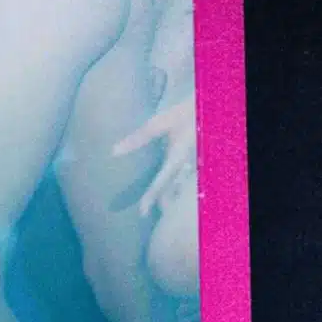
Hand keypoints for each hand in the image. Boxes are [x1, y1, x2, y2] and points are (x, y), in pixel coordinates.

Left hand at [112, 93, 195, 218]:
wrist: (207, 107)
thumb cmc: (183, 113)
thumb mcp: (160, 123)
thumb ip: (138, 138)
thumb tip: (114, 152)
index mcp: (177, 157)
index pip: (161, 182)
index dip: (151, 197)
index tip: (142, 212)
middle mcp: (185, 164)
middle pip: (172, 190)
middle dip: (161, 203)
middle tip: (145, 214)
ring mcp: (190, 163)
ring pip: (179, 186)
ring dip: (168, 196)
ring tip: (157, 208)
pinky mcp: (190, 160)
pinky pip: (182, 178)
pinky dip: (173, 186)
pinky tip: (167, 191)